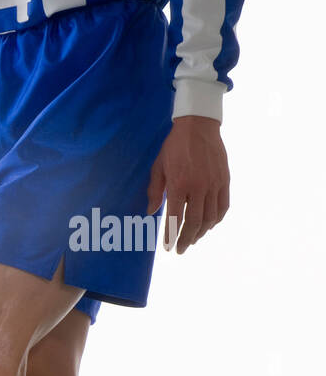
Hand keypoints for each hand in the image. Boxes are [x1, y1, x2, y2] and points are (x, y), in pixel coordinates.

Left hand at [147, 115, 229, 254]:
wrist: (198, 126)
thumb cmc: (174, 146)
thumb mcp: (158, 167)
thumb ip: (155, 191)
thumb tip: (150, 212)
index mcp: (179, 184)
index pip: (174, 217)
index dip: (171, 235)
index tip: (167, 247)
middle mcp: (198, 187)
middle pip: (194, 222)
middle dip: (186, 239)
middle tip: (180, 250)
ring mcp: (214, 184)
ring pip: (210, 217)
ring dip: (201, 232)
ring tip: (193, 239)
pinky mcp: (225, 180)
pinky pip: (223, 206)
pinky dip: (216, 219)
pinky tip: (209, 225)